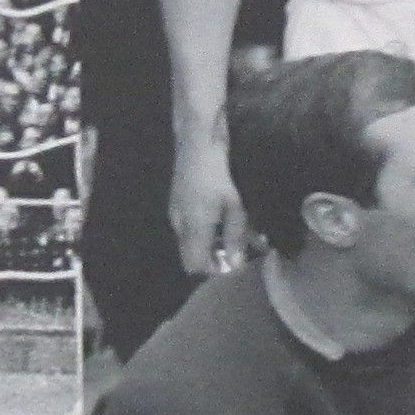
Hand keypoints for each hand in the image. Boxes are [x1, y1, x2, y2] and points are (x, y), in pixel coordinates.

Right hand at [167, 134, 247, 278]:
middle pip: (191, 256)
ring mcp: (176, 213)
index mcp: (192, 229)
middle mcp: (179, 225)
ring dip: (211, 243)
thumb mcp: (233, 207)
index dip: (214, 270)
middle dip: (213, 258)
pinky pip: (190, 225)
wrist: (198, 143)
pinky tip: (224, 219)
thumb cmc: (218, 175)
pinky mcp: (179, 202)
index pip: (196, 266)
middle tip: (237, 252)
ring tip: (237, 236)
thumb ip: (235, 237)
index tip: (235, 264)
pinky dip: (206, 229)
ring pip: (192, 241)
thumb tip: (235, 264)